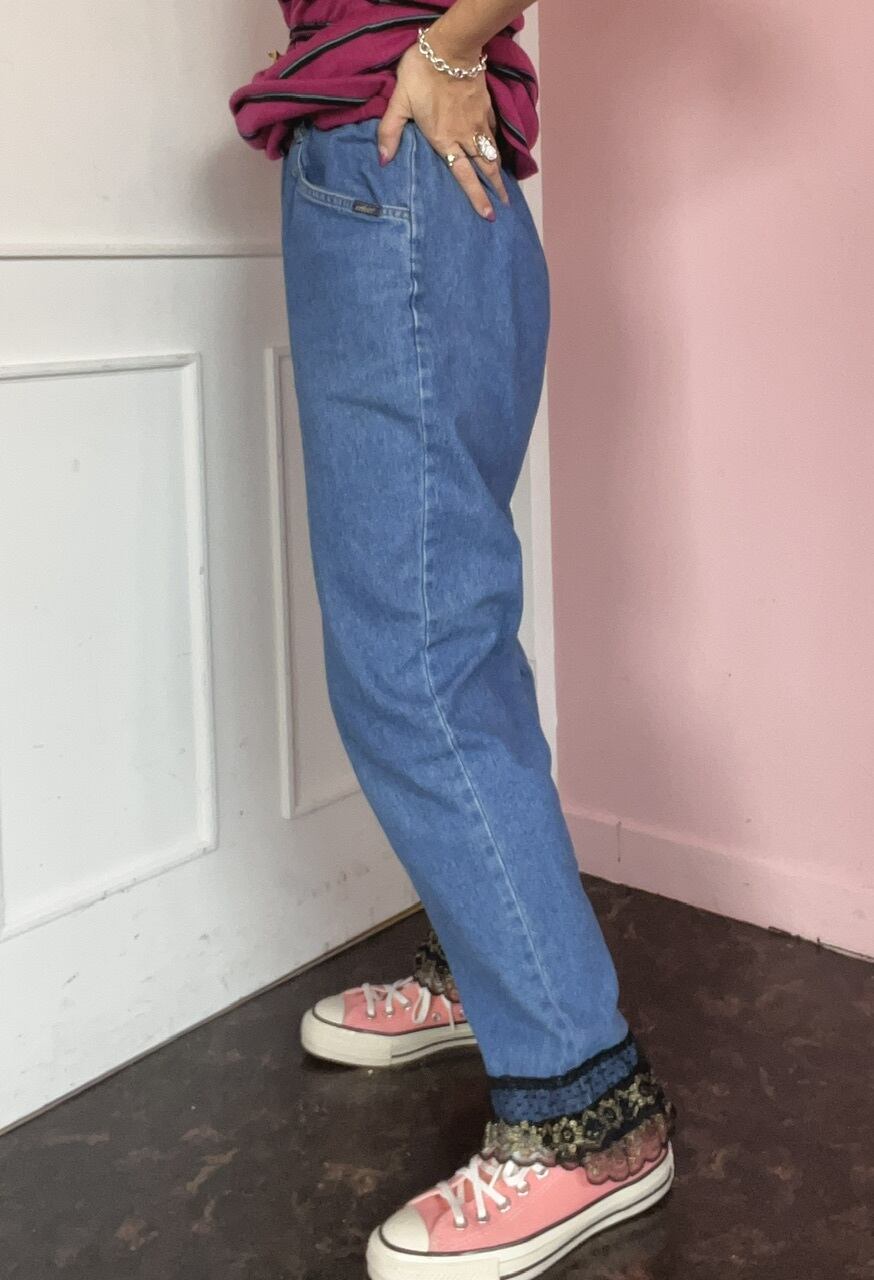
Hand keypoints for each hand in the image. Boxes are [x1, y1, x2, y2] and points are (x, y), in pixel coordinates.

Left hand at [376, 35, 509, 220]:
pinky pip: (494, 131)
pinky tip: (498, 149)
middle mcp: (466, 136)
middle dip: (496, 189)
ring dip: (499, 170)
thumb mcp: (399, 102)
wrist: (451, 47)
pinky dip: (497, 144)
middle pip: (486, 168)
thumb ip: (389, 132)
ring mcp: (479, 121)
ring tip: (505, 185)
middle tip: (504, 206)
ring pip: (492, 152)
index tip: (488, 215)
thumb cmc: (421, 74)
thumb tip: (382, 161)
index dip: (477, 197)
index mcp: (444, 141)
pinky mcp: (486, 107)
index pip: (465, 176)